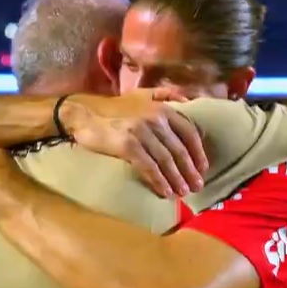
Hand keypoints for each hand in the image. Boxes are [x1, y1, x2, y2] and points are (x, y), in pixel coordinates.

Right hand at [61, 88, 208, 197]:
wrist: (83, 114)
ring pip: (166, 161)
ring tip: (182, 193)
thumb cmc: (114, 107)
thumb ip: (166, 94)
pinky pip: (149, 167)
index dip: (198, 152)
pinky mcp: (128, 145)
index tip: (203, 168)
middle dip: (190, 171)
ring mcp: (142, 132)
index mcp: (163, 108)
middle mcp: (155, 118)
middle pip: (180, 150)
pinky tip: (164, 192)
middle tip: (197, 187)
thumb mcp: (142, 94)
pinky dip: (159, 181)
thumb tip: (188, 100)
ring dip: (176, 179)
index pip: (189, 132)